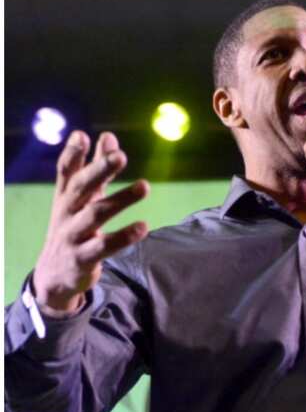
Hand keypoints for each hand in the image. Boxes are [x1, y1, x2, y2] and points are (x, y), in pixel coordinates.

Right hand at [32, 131, 148, 312]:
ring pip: (95, 215)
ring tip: (144, 186)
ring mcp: (73, 236)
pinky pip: (104, 247)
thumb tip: (108, 136)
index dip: (72, 154)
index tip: (82, 136)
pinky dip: (124, 237)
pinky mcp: (83, 259)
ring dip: (120, 200)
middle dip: (99, 171)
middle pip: (80, 188)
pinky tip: (143, 227)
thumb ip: (95, 168)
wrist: (54, 275)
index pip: (66, 172)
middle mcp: (66, 213)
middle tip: (120, 156)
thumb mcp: (80, 199)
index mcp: (66, 197)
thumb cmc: (72, 227)